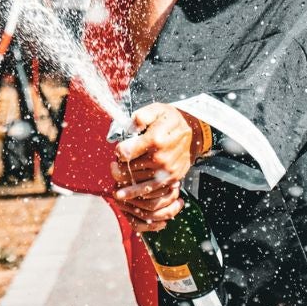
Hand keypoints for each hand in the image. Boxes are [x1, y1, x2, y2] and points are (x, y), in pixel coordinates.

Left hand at [109, 102, 196, 225]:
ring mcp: (167, 171)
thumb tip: (132, 124)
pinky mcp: (172, 179)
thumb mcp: (156, 110)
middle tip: (114, 167)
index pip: (127, 152)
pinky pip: (154, 192)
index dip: (119, 152)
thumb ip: (142, 116)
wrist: (192, 133)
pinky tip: (131, 196)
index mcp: (155, 140)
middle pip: (131, 170)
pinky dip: (141, 195)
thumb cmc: (170, 121)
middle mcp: (161, 158)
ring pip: (140, 184)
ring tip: (117, 190)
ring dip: (127, 188)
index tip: (118, 151)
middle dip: (119, 170)